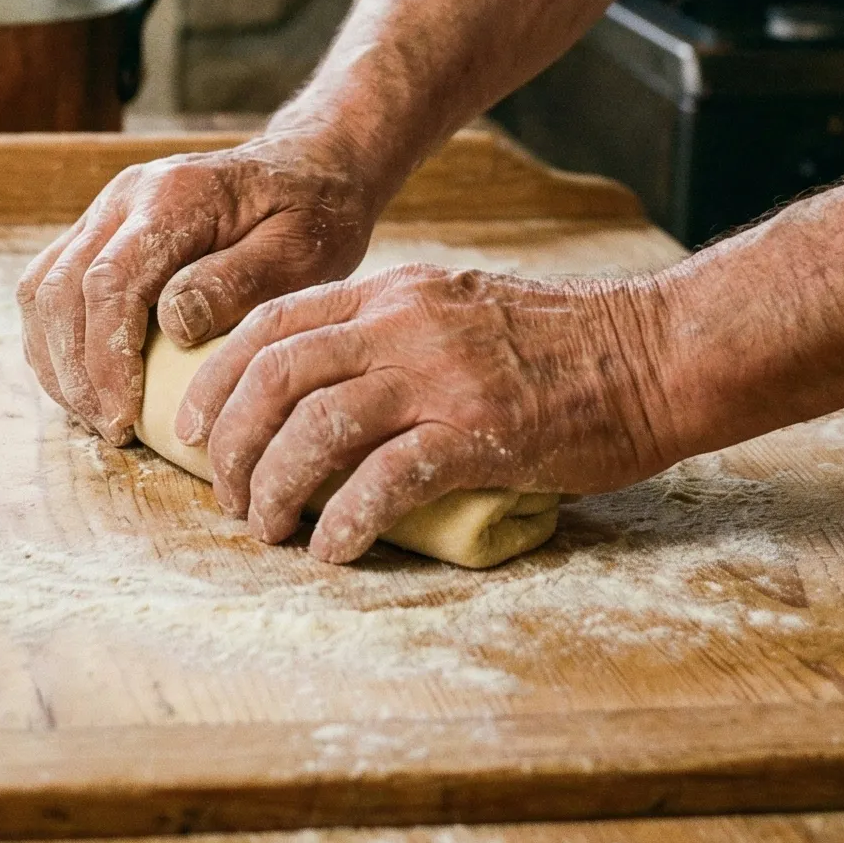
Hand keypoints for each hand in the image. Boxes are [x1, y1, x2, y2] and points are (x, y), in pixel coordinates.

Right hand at [16, 131, 381, 444]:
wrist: (306, 169)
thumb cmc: (312, 214)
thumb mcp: (300, 250)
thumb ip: (237, 282)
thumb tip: (174, 325)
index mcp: (173, 196)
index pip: (109, 281)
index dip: (106, 357)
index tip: (124, 417)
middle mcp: (124, 196)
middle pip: (60, 288)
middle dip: (76, 370)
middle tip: (111, 430)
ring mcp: (104, 210)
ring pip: (41, 288)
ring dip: (56, 359)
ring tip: (95, 416)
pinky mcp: (98, 231)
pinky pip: (49, 286)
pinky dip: (54, 341)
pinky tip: (86, 386)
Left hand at [172, 263, 675, 561]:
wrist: (652, 353)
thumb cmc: (559, 346)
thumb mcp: (457, 309)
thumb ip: (391, 333)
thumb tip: (323, 385)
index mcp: (393, 293)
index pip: (272, 325)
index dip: (217, 380)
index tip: (191, 429)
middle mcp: (405, 325)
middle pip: (275, 376)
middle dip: (230, 443)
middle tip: (225, 497)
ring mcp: (442, 377)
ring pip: (315, 427)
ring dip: (274, 486)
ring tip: (266, 530)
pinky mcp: (481, 432)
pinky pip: (387, 479)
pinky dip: (346, 518)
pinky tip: (332, 549)